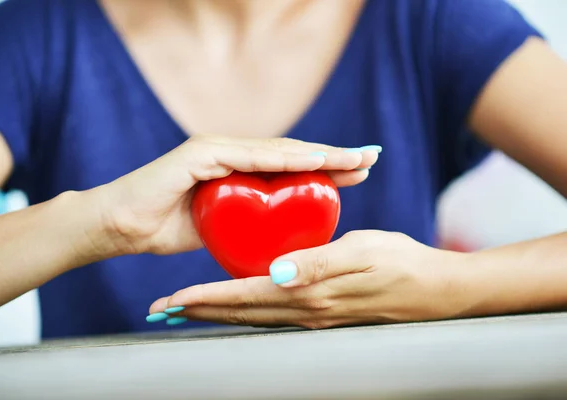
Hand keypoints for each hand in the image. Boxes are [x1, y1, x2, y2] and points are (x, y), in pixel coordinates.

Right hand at [92, 136, 379, 255]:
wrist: (120, 227)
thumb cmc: (163, 228)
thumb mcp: (219, 228)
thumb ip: (244, 224)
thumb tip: (273, 237)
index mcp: (236, 169)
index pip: (288, 167)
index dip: (325, 169)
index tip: (358, 174)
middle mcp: (230, 152)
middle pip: (290, 154)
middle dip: (333, 157)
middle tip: (370, 158)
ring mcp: (216, 149)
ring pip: (276, 150)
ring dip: (319, 154)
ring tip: (354, 158)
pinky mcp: (200, 154)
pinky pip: (248, 156)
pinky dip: (282, 158)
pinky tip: (314, 160)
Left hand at [149, 230, 471, 327]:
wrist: (436, 291)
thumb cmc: (403, 264)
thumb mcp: (363, 254)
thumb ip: (317, 263)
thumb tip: (275, 273)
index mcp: (310, 293)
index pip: (246, 296)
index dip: (208, 298)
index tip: (173, 300)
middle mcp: (307, 311)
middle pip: (242, 313)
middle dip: (201, 312)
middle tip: (164, 311)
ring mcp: (315, 315)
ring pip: (254, 316)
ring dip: (218, 313)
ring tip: (188, 310)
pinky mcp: (324, 311)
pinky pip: (273, 313)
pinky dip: (246, 310)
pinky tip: (238, 302)